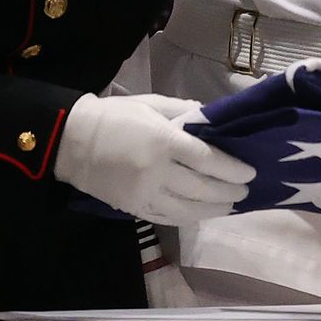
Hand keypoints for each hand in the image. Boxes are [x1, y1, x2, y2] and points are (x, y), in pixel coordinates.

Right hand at [53, 93, 255, 226]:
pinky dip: (189, 218)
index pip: (208, 161)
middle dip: (229, 192)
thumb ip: (185, 113)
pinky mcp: (132, 208)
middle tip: (246, 191)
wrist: (70, 141)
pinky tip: (202, 214)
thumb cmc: (115, 116)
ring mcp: (144, 194)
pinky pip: (168, 217)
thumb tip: (212, 122)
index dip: (233, 169)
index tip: (250, 172)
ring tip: (231, 205)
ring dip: (214, 209)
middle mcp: (156, 171)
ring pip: (188, 209)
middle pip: (203, 188)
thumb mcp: (152, 103)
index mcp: (163, 141)